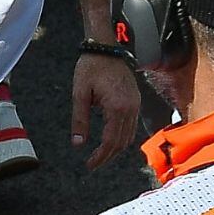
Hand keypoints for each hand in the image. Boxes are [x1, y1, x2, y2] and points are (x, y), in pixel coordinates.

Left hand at [72, 53, 139, 169]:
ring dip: (115, 149)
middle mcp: (131, 109)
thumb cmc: (90, 68)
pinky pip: (131, 126)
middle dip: (108, 156)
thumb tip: (78, 144)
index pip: (111, 141)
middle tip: (93, 165)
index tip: (90, 165)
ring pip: (129, 136)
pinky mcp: (135, 102)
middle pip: (122, 142)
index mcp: (117, 107)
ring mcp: (136, 105)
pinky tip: (109, 141)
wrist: (106, 48)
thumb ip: (79, 120)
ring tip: (99, 156)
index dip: (101, 156)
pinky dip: (121, 137)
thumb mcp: (79, 94)